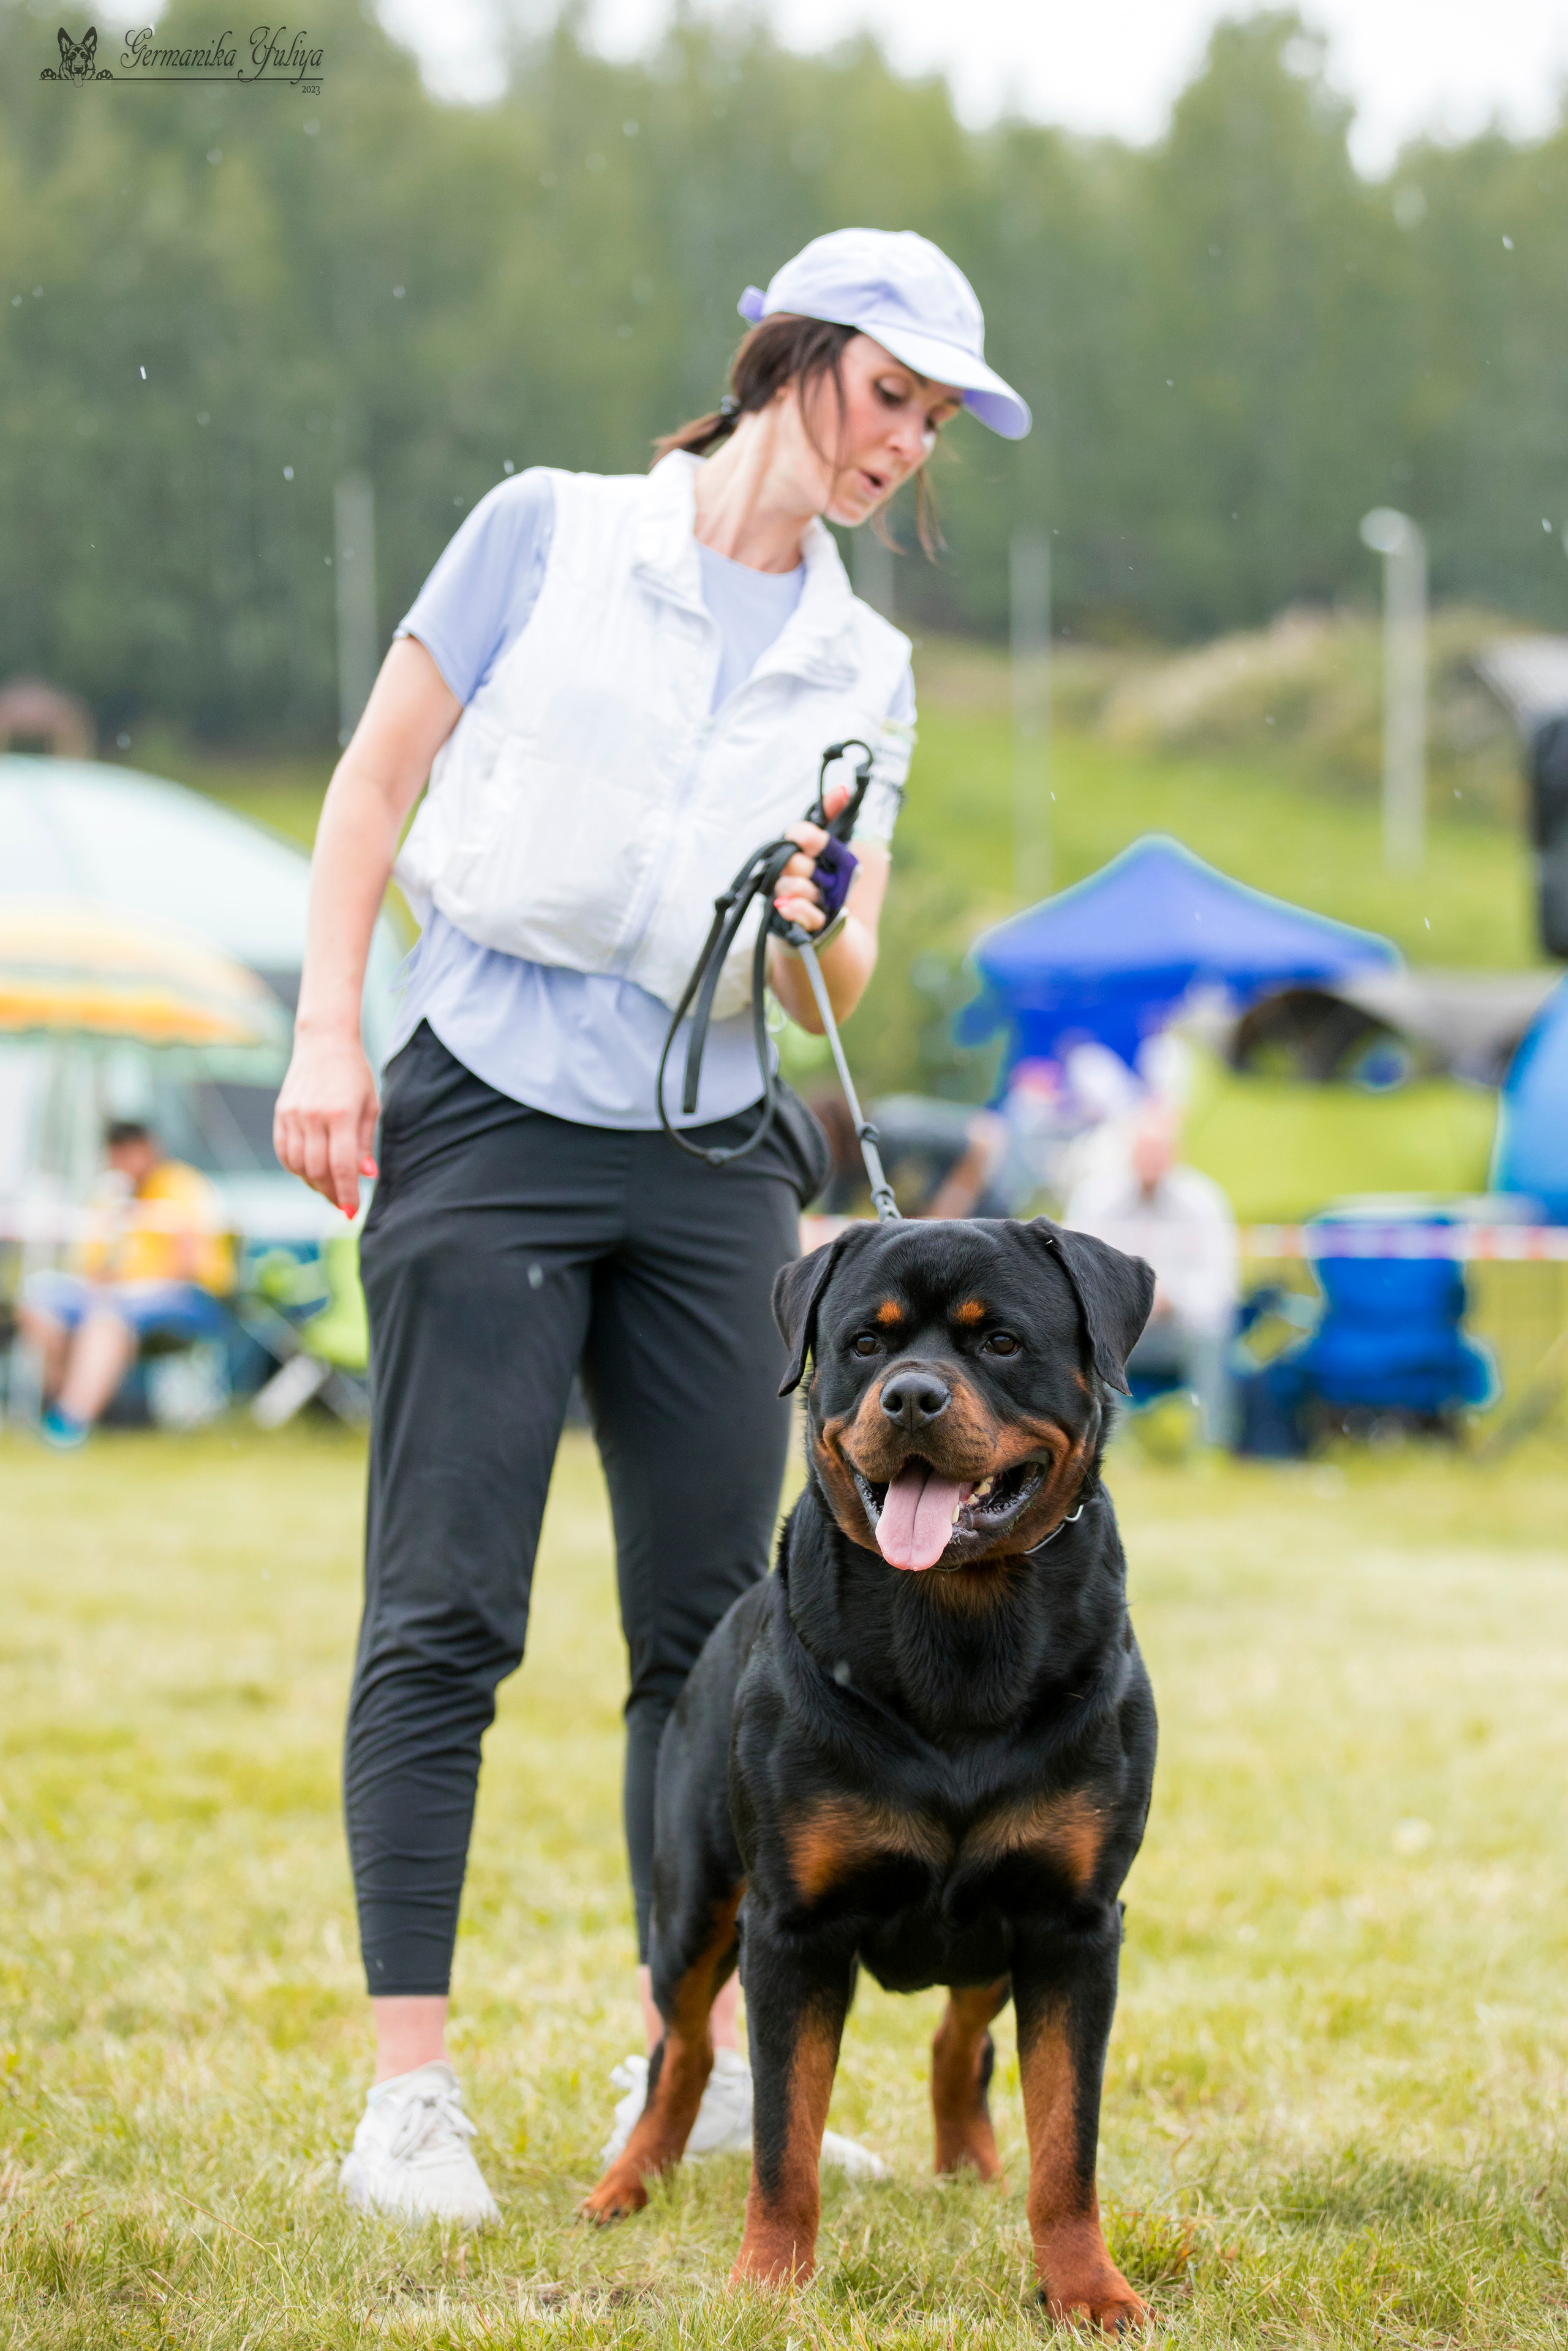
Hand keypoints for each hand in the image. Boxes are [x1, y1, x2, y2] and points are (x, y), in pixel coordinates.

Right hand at [273, 1029, 379, 1217]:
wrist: (324, 1043)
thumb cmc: (354, 1075)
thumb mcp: (370, 1106)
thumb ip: (365, 1143)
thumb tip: (366, 1175)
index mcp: (341, 1115)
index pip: (342, 1166)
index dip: (347, 1193)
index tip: (352, 1211)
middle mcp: (313, 1117)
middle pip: (318, 1170)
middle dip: (331, 1193)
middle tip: (342, 1203)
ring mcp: (293, 1116)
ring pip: (298, 1165)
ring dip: (313, 1184)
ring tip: (328, 1189)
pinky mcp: (281, 1114)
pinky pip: (284, 1152)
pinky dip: (296, 1168)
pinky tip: (310, 1172)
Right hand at [773, 773, 852, 933]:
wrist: (841, 932)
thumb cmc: (839, 891)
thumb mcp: (846, 854)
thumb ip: (838, 822)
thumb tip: (843, 790)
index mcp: (801, 852)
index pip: (796, 833)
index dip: (807, 835)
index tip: (816, 841)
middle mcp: (786, 873)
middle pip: (791, 860)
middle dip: (810, 868)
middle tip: (821, 878)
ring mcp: (781, 898)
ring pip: (788, 886)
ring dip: (809, 892)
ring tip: (820, 899)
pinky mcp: (781, 924)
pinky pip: (790, 913)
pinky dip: (805, 913)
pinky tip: (818, 915)